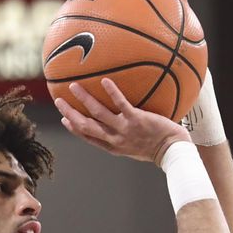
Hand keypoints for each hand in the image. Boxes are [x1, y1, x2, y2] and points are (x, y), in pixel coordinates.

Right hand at [55, 78, 188, 163]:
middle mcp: (116, 139)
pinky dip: (112, 92)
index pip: (89, 137)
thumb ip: (126, 137)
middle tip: (59, 101)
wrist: (173, 151)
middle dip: (70, 113)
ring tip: (73, 86)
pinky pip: (121, 103)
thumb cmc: (158, 148)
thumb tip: (121, 124)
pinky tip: (104, 80)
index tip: (65, 118)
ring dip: (84, 99)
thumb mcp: (136, 147)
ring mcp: (125, 129)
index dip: (75, 128)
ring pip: (98, 113)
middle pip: (86, 125)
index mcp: (114, 147)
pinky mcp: (137, 119)